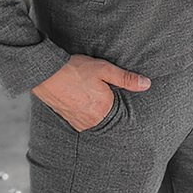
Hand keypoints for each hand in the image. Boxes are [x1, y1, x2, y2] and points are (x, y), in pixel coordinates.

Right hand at [31, 54, 151, 131]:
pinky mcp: (69, 120)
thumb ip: (126, 79)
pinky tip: (80, 98)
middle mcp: (92, 121)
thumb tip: (146, 84)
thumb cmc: (75, 70)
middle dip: (107, 104)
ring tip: (87, 93)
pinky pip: (84, 120)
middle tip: (96, 90)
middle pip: (108, 115)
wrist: (46, 73)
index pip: (121, 109)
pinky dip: (85, 111)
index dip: (117, 97)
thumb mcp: (104, 69)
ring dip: (95, 109)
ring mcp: (80, 123)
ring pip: (96, 119)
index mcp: (104, 110)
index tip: (110, 89)